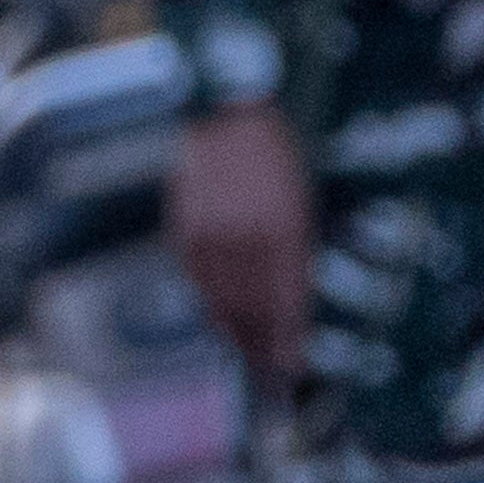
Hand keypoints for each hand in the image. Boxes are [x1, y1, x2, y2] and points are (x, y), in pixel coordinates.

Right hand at [169, 104, 315, 383]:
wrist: (223, 110)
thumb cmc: (273, 153)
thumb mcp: (299, 199)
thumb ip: (294, 251)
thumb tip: (287, 303)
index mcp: (283, 230)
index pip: (285, 301)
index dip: (287, 339)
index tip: (290, 367)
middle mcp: (245, 239)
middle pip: (252, 310)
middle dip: (261, 346)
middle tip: (268, 373)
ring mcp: (210, 236)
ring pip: (220, 300)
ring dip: (234, 331)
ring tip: (245, 352)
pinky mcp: (184, 229)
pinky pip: (198, 279)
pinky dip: (209, 302)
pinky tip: (219, 315)